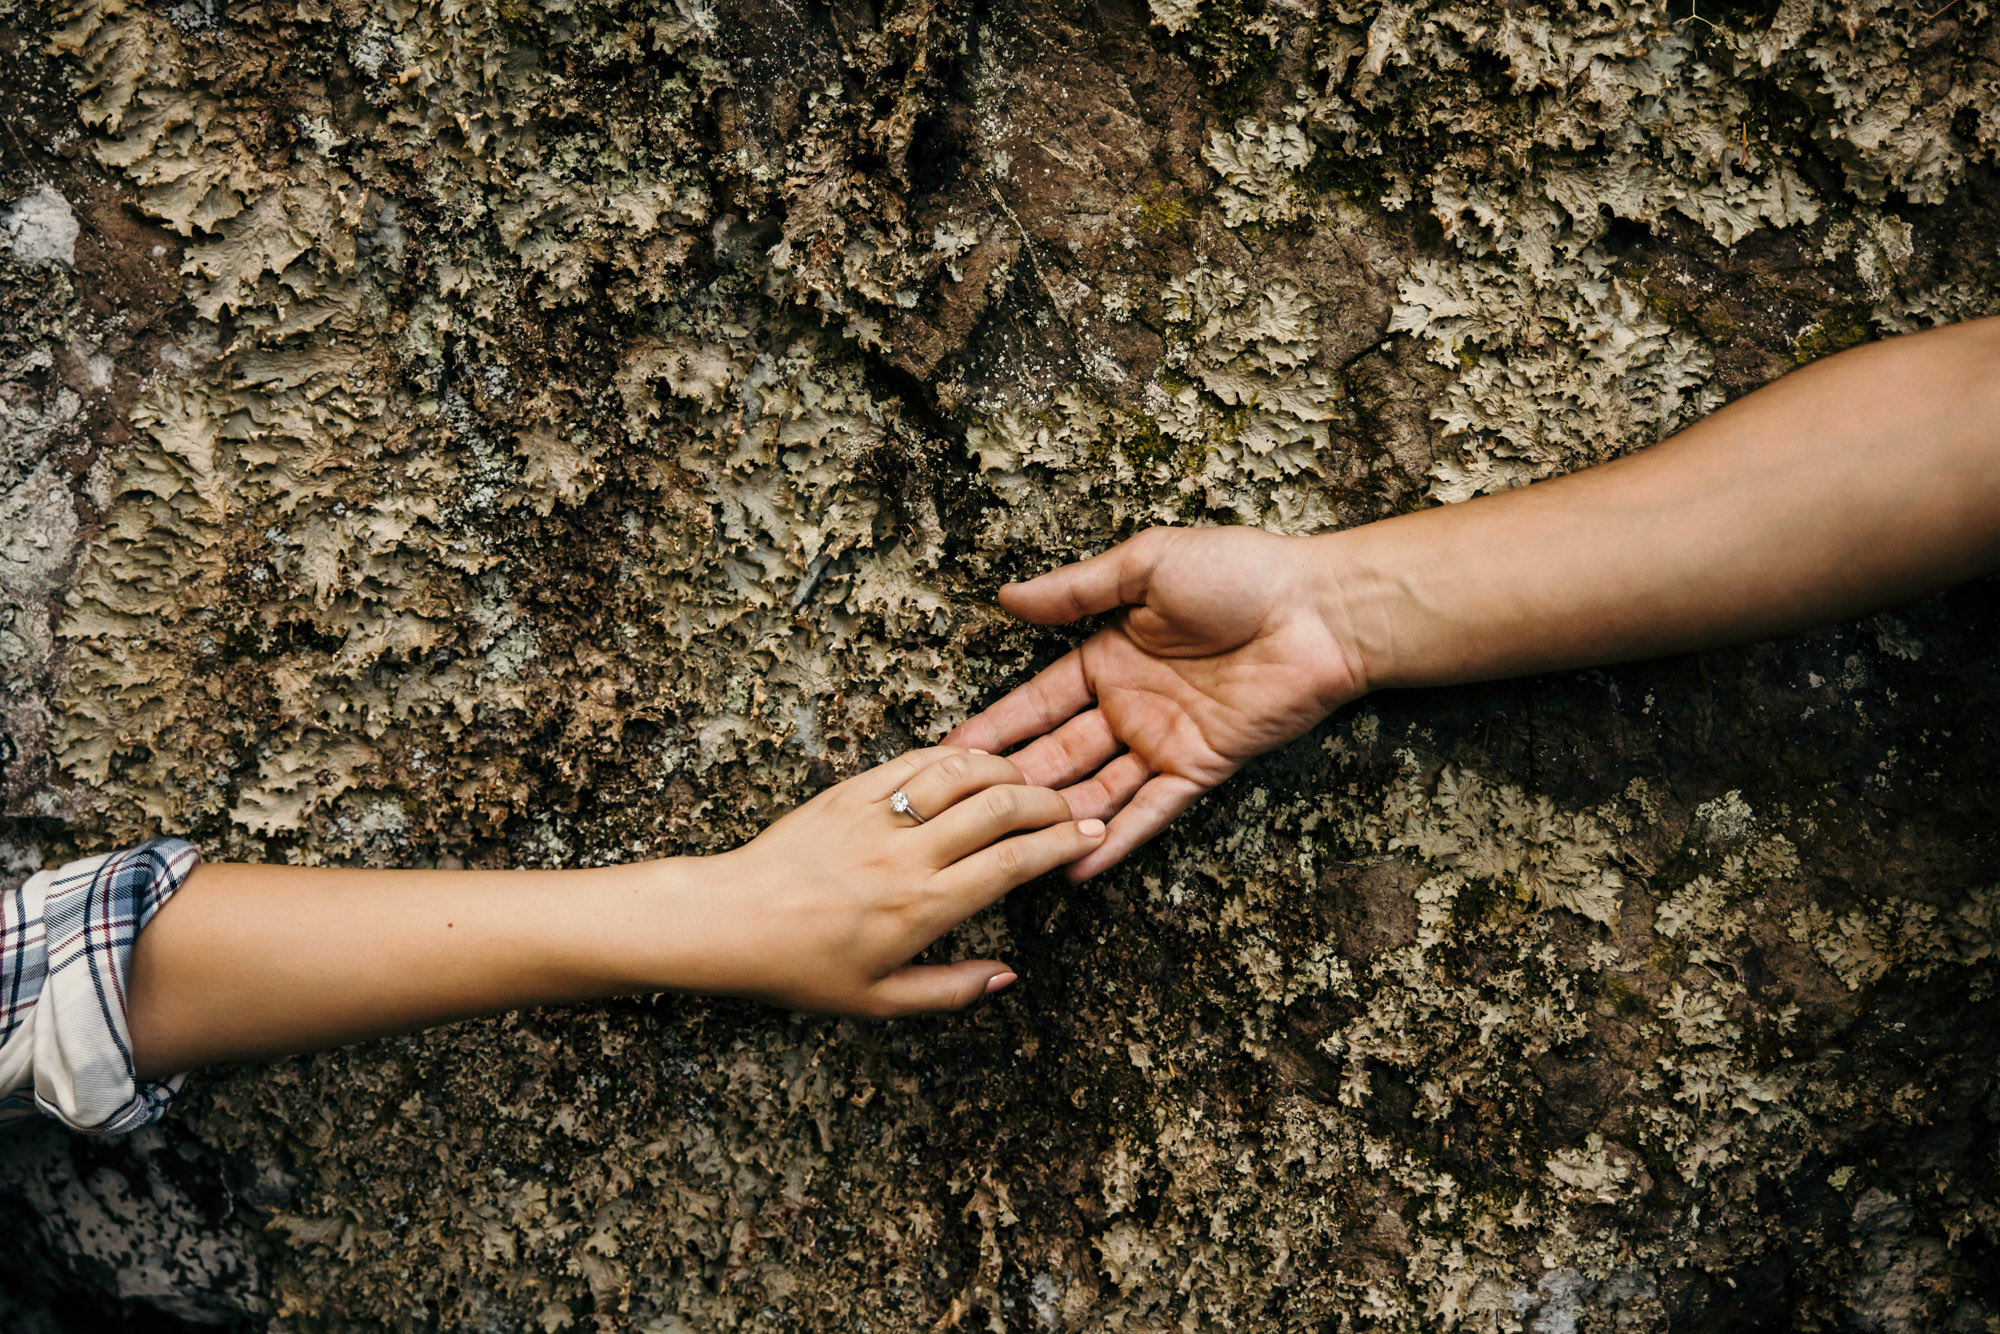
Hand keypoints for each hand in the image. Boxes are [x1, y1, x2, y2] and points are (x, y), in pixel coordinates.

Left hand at [690, 748, 1106, 1015]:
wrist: (726, 921)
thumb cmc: (799, 969)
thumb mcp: (878, 1001)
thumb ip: (950, 990)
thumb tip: (1007, 977)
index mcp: (922, 907)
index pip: (1012, 862)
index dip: (1062, 846)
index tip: (1092, 837)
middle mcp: (907, 854)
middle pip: (1000, 808)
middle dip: (1050, 804)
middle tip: (1071, 809)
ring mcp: (877, 816)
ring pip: (962, 772)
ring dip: (1007, 772)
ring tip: (1028, 786)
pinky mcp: (849, 791)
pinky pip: (915, 760)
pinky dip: (956, 757)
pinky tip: (974, 766)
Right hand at [946, 527, 1365, 879]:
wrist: (1320, 608)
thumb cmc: (1240, 572)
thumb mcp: (1146, 565)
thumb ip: (1077, 591)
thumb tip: (1006, 596)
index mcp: (1109, 657)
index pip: (1037, 702)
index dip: (995, 727)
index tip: (949, 754)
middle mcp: (1129, 706)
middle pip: (1058, 753)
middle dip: (1013, 784)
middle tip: (960, 815)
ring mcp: (1163, 741)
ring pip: (1096, 789)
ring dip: (1054, 818)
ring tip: (1005, 849)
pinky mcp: (1201, 768)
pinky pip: (1152, 810)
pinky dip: (1116, 839)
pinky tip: (1074, 864)